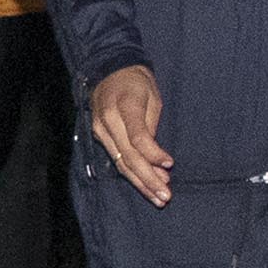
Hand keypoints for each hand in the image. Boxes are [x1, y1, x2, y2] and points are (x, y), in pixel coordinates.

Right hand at [86, 64, 172, 206]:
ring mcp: (100, 130)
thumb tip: (156, 158)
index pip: (138, 137)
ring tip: (158, 197)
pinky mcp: (98, 136)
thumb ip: (151, 126)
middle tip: (166, 196)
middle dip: (148, 179)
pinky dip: (132, 173)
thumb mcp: (152, 97)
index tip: (170, 165)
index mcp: (124, 106)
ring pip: (120, 163)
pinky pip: (116, 159)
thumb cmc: (137, 82)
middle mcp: (108, 121)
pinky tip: (146, 184)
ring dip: (141, 182)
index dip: (154, 154)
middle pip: (128, 157)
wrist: (110, 69)